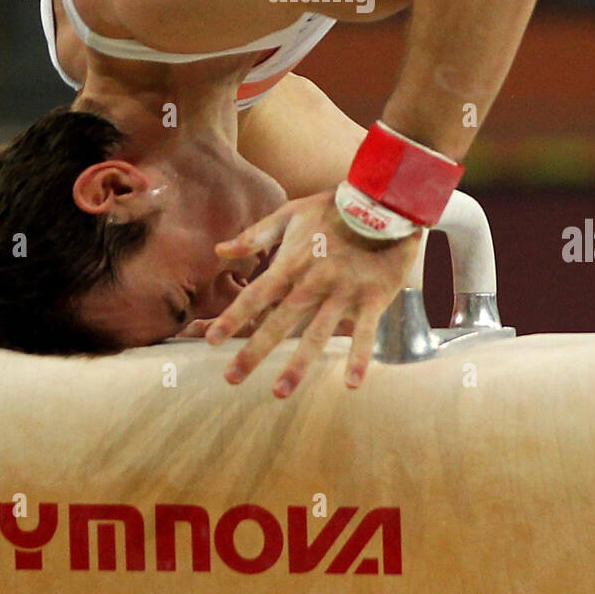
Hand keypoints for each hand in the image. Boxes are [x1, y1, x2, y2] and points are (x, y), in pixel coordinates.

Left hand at [205, 189, 420, 397]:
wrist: (384, 201)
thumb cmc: (334, 209)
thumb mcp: (291, 213)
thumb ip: (256, 235)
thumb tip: (220, 249)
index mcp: (292, 263)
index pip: (255, 295)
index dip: (233, 317)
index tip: (210, 340)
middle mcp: (313, 282)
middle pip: (279, 321)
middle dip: (254, 351)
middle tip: (231, 378)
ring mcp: (343, 292)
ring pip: (317, 333)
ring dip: (298, 364)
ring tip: (280, 392)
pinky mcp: (373, 298)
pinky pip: (365, 332)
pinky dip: (359, 357)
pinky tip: (352, 384)